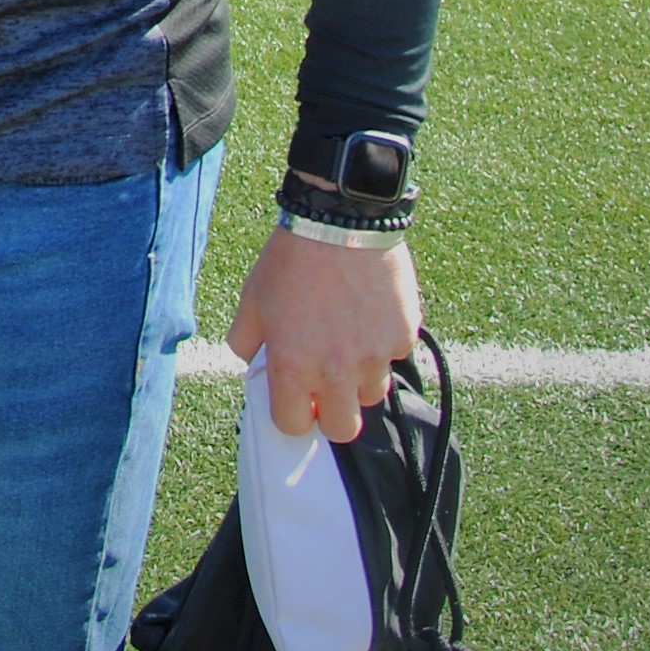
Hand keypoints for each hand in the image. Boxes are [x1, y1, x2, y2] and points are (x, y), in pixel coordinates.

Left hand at [226, 228, 420, 443]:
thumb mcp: (252, 299)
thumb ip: (246, 342)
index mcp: (294, 366)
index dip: (292, 414)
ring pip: (372, 394)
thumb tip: (255, 363)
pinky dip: (381, 345)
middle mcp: (336, 371)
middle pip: (342, 428)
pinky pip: (393, 357)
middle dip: (331, 412)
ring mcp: (375, 357)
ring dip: (359, 379)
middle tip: (325, 386)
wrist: (341, 222)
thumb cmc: (292, 259)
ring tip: (348, 342)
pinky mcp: (403, 337)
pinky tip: (367, 315)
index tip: (294, 399)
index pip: (293, 425)